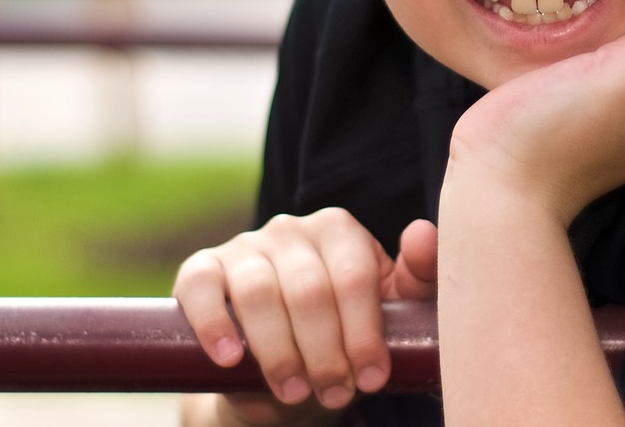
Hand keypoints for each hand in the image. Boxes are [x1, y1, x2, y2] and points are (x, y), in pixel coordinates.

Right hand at [174, 210, 436, 424]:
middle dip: (325, 351)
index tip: (371, 378)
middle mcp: (291, 229)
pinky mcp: (201, 268)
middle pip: (309, 289)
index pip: (354, 277)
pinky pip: (201, 287)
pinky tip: (230, 358)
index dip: (363, 333)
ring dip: (278, 351)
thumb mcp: (390, 316)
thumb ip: (418, 279)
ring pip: (259, 292)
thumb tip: (423, 233)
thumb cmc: (346, 337)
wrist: (285, 375)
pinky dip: (214, 324)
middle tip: (334, 394)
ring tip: (293, 390)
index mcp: (339, 231)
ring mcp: (244, 246)